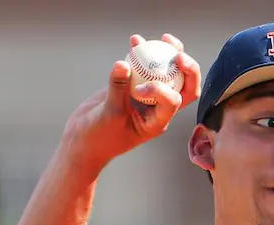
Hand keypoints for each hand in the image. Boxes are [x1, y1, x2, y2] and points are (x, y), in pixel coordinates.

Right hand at [63, 34, 202, 171]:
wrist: (84, 136)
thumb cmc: (99, 135)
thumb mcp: (109, 114)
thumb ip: (117, 89)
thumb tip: (123, 63)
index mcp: (157, 121)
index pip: (173, 102)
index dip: (162, 90)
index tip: (137, 90)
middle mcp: (158, 107)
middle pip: (184, 87)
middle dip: (188, 70)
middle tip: (178, 55)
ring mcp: (148, 95)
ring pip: (169, 73)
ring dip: (169, 54)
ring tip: (164, 38)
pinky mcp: (135, 84)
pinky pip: (145, 67)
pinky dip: (143, 53)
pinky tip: (135, 40)